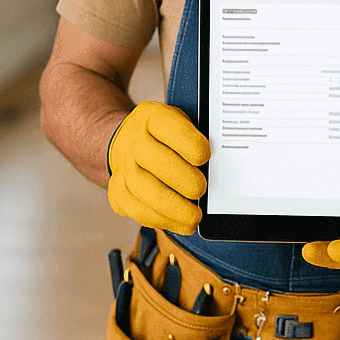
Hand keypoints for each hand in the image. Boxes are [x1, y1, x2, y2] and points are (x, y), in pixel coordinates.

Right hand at [105, 102, 209, 233]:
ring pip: (144, 189)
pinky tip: (179, 222)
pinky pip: (136, 209)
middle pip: (156, 161)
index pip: (169, 128)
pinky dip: (160, 220)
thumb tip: (221, 162)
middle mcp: (134, 140)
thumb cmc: (164, 136)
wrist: (128, 142)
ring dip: (172, 207)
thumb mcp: (182, 123)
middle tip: (201, 190)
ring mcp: (123, 167)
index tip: (205, 156)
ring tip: (194, 217)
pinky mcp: (117, 191)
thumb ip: (199, 137)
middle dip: (182, 179)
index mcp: (153, 117)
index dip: (188, 144)